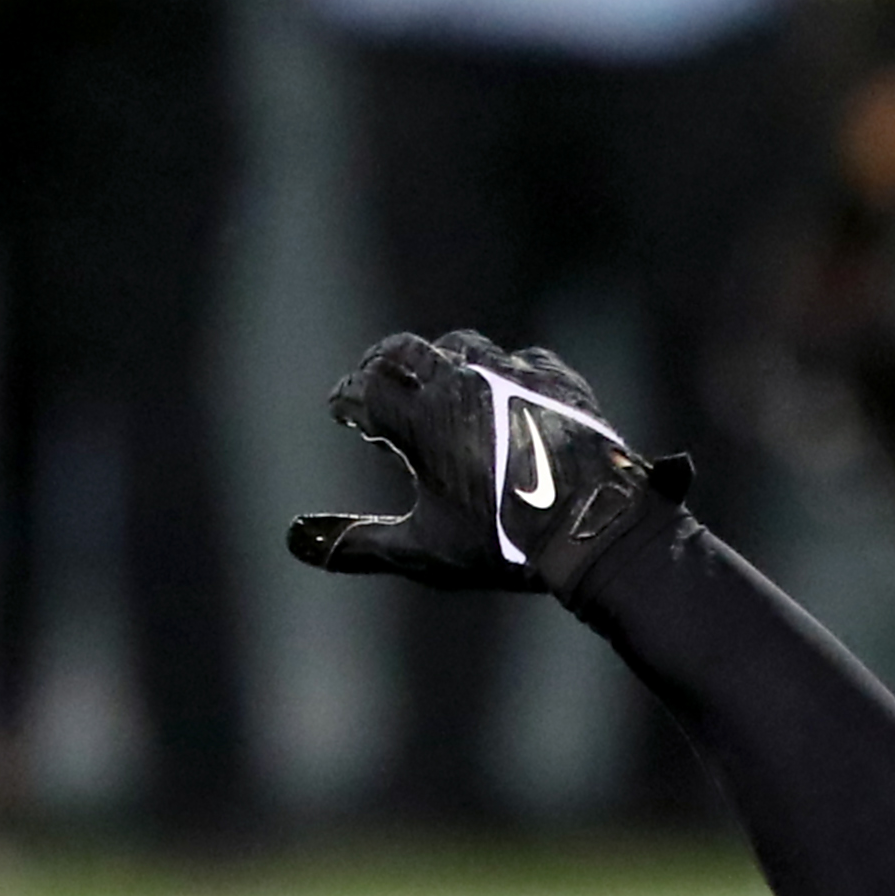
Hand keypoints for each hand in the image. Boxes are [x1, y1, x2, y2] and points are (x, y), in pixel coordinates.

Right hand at [286, 330, 681, 594]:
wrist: (597, 529)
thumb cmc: (506, 545)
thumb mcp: (426, 551)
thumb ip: (359, 544)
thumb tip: (297, 542)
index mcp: (422, 418)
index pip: (363, 390)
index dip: (346, 400)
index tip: (341, 411)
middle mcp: (463, 382)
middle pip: (404, 350)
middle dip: (381, 363)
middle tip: (373, 379)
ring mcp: (515, 374)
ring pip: (464, 344)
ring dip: (442, 359)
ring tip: (438, 379)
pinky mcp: (559, 379)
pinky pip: (523, 360)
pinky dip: (504, 371)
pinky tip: (504, 389)